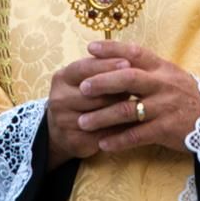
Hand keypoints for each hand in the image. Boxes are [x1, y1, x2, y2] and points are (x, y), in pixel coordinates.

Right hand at [46, 53, 131, 168]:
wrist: (64, 127)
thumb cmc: (84, 94)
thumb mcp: (89, 76)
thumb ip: (104, 67)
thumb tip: (130, 60)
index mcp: (62, 78)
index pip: (85, 68)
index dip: (107, 65)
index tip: (128, 63)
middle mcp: (59, 99)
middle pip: (95, 93)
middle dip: (119, 89)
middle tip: (140, 87)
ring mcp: (63, 122)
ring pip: (100, 115)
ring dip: (122, 110)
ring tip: (141, 105)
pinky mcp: (73, 141)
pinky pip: (102, 134)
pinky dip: (120, 130)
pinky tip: (134, 125)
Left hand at [78, 40, 199, 153]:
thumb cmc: (188, 97)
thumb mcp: (172, 76)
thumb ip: (149, 70)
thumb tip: (118, 61)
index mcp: (163, 68)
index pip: (135, 52)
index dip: (112, 48)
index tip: (90, 48)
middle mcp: (163, 84)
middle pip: (127, 78)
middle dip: (102, 82)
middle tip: (82, 88)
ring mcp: (165, 107)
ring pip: (127, 110)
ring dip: (102, 116)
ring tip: (83, 122)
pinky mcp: (166, 129)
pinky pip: (137, 135)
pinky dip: (118, 140)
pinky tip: (102, 144)